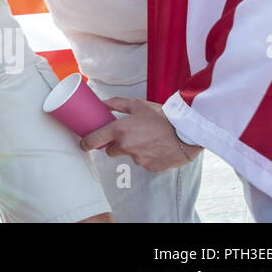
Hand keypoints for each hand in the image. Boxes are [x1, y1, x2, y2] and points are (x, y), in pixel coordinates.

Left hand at [80, 97, 201, 170]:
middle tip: (127, 136)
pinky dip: (147, 156)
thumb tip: (100, 103)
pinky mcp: (150, 167)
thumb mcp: (137, 104)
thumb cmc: (162, 115)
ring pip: (129, 156)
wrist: (187, 131)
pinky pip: (143, 163)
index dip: (85, 143)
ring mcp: (138, 159)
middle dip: (115, 145)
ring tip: (148, 139)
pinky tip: (156, 147)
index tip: (83, 144)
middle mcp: (126, 146)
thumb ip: (115, 104)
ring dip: (133, 150)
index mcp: (120, 130)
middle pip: (110, 151)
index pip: (93, 141)